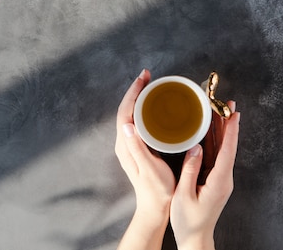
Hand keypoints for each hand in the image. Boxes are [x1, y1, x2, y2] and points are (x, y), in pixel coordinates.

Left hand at [116, 69, 175, 249]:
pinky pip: (137, 121)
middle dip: (135, 91)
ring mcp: (130, 145)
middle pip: (126, 109)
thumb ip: (138, 149)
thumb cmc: (157, 190)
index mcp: (126, 145)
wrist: (155, 207)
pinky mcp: (138, 147)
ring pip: (131, 114)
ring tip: (150, 85)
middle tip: (147, 76)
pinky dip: (143, 109)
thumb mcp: (149, 169)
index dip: (133, 93)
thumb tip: (127, 126)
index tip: (143, 79)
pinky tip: (153, 106)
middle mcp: (125, 143)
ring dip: (138, 98)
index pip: (125, 112)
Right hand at [170, 103, 239, 249]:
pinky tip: (209, 132)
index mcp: (219, 181)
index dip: (231, 131)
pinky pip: (216, 156)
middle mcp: (223, 178)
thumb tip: (196, 147)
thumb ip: (190, 170)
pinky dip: (214, 142)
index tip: (234, 115)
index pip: (228, 151)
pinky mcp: (214, 180)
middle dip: (228, 124)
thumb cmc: (188, 221)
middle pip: (227, 146)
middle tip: (228, 104)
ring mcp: (220, 179)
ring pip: (222, 150)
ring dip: (221, 131)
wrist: (195, 238)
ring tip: (219, 111)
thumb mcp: (184, 195)